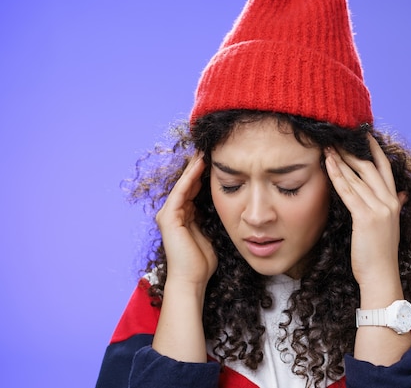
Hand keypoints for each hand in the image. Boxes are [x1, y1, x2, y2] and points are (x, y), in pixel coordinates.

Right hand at [156, 152, 216, 287]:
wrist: (192, 279)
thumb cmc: (202, 262)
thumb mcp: (210, 233)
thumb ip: (210, 219)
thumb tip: (221, 206)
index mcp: (184, 217)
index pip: (193, 190)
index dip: (202, 175)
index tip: (215, 161)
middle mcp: (173, 213)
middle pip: (186, 185)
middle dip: (197, 168)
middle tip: (208, 149)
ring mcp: (169, 215)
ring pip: (183, 185)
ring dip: (193, 168)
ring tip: (203, 152)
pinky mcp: (169, 217)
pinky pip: (180, 192)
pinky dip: (189, 178)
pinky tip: (199, 166)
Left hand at [324, 134, 407, 291]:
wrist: (381, 276)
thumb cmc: (381, 254)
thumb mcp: (390, 226)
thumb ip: (395, 207)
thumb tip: (401, 195)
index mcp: (393, 202)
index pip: (385, 169)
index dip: (375, 150)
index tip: (364, 136)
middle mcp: (388, 202)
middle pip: (369, 168)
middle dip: (352, 151)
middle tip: (338, 138)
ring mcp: (379, 209)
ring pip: (357, 177)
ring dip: (340, 160)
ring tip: (328, 147)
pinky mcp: (366, 217)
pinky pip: (348, 191)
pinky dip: (337, 175)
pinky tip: (328, 164)